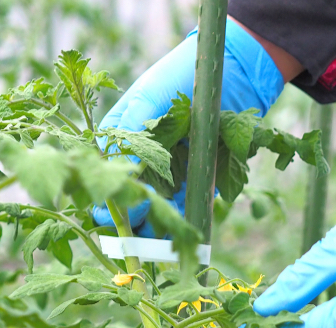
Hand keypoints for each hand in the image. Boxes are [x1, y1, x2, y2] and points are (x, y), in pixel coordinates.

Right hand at [92, 18, 284, 234]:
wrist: (232, 73)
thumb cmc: (182, 76)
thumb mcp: (148, 98)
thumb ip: (130, 133)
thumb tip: (119, 173)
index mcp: (121, 137)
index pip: (103, 177)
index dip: (105, 200)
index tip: (110, 216)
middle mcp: (143, 159)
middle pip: (128, 200)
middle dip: (128, 222)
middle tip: (130, 240)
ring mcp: (170, 171)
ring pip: (154, 210)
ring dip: (152, 230)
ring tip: (152, 247)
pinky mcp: (196, 179)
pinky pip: (184, 208)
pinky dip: (179, 223)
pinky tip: (178, 236)